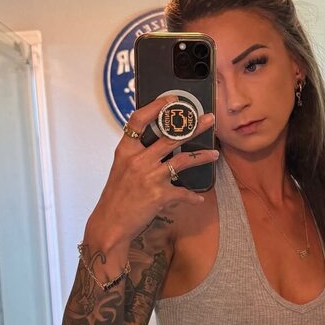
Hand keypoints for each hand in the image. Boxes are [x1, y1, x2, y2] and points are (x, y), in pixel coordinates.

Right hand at [97, 95, 217, 243]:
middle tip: (209, 119)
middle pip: (170, 136)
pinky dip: (191, 196)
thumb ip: (137, 153)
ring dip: (202, 157)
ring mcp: (149, 177)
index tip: (172, 100)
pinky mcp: (159, 195)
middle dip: (194, 126)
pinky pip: (183, 192)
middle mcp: (138, 160)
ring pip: (183, 161)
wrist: (110, 224)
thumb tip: (158, 142)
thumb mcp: (121, 168)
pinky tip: (198, 197)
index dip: (156, 106)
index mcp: (125, 150)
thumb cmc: (116, 195)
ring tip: (215, 154)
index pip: (138, 119)